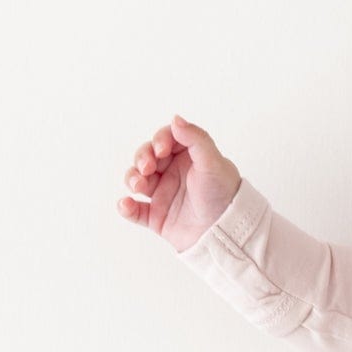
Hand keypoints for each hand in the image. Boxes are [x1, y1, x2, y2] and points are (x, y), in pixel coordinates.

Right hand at [117, 115, 242, 251]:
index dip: (159, 140)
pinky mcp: (157, 217)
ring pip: (137, 180)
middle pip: (146, 157)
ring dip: (132, 179)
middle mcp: (174, 173)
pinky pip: (135, 210)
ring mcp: (164, 195)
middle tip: (147, 168)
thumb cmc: (224, 196)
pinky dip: (126, 207)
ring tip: (139, 186)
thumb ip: (196, 139)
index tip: (161, 150)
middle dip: (142, 159)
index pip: (165, 140)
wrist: (226, 233)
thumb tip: (175, 119)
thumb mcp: (214, 163)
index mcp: (188, 158)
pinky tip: (126, 204)